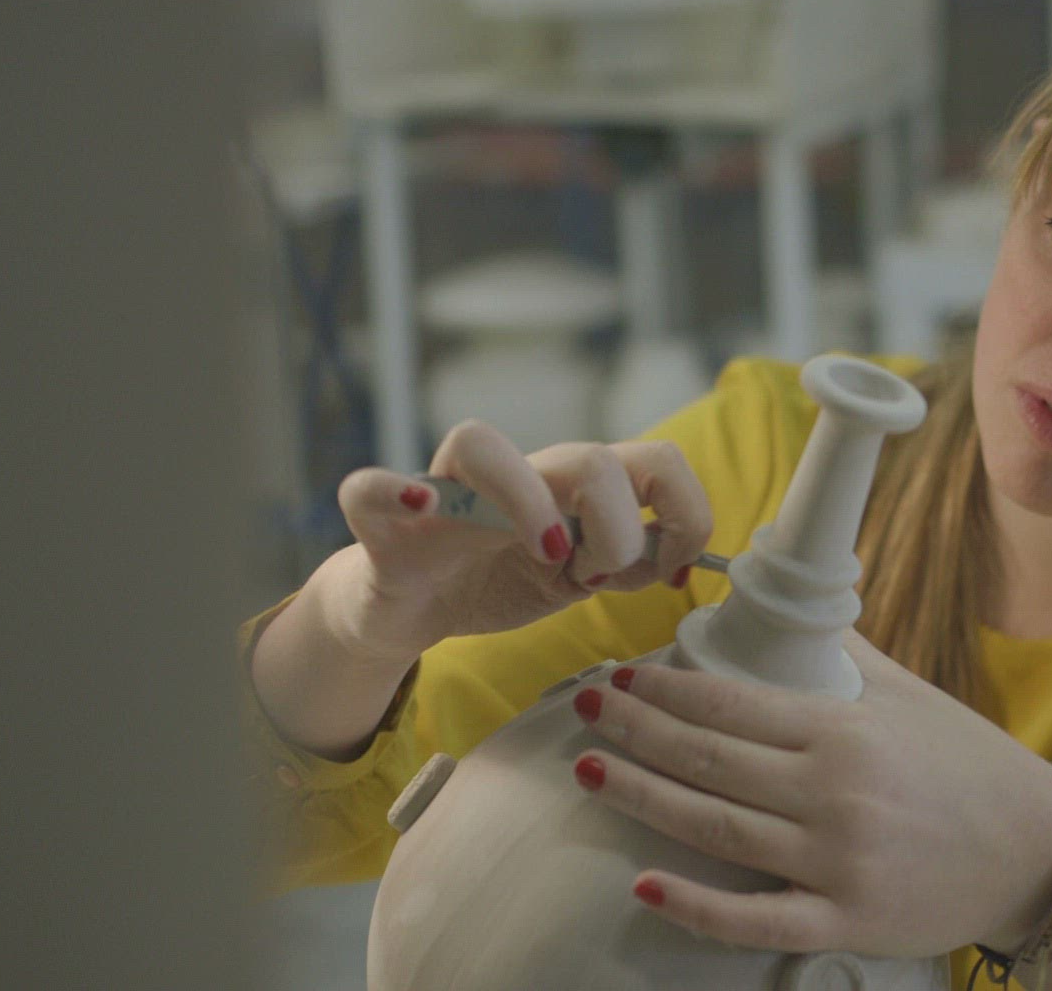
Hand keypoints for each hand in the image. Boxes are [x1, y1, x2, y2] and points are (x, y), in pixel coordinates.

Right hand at [328, 422, 712, 657]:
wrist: (408, 608)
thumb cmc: (497, 579)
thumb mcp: (577, 580)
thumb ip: (629, 562)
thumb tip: (680, 559)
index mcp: (570, 489)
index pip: (655, 462)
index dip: (682, 513)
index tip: (669, 570)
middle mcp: (516, 478)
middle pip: (589, 458)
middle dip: (617, 531)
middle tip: (597, 580)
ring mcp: (447, 492)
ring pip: (478, 443)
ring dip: (527, 504)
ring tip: (542, 558)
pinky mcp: (385, 523)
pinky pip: (368, 487)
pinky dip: (390, 488)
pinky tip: (419, 504)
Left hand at [568, 630, 1051, 957]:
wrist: (1038, 852)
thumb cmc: (968, 765)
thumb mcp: (909, 695)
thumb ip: (844, 656)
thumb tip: (789, 608)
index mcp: (843, 729)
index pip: (732, 700)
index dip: (667, 687)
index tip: (624, 674)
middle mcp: (833, 791)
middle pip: (709, 756)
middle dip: (636, 729)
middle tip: (584, 706)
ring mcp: (837, 860)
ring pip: (715, 828)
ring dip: (644, 794)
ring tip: (588, 770)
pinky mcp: (846, 922)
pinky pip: (756, 919)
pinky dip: (696, 906)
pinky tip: (645, 883)